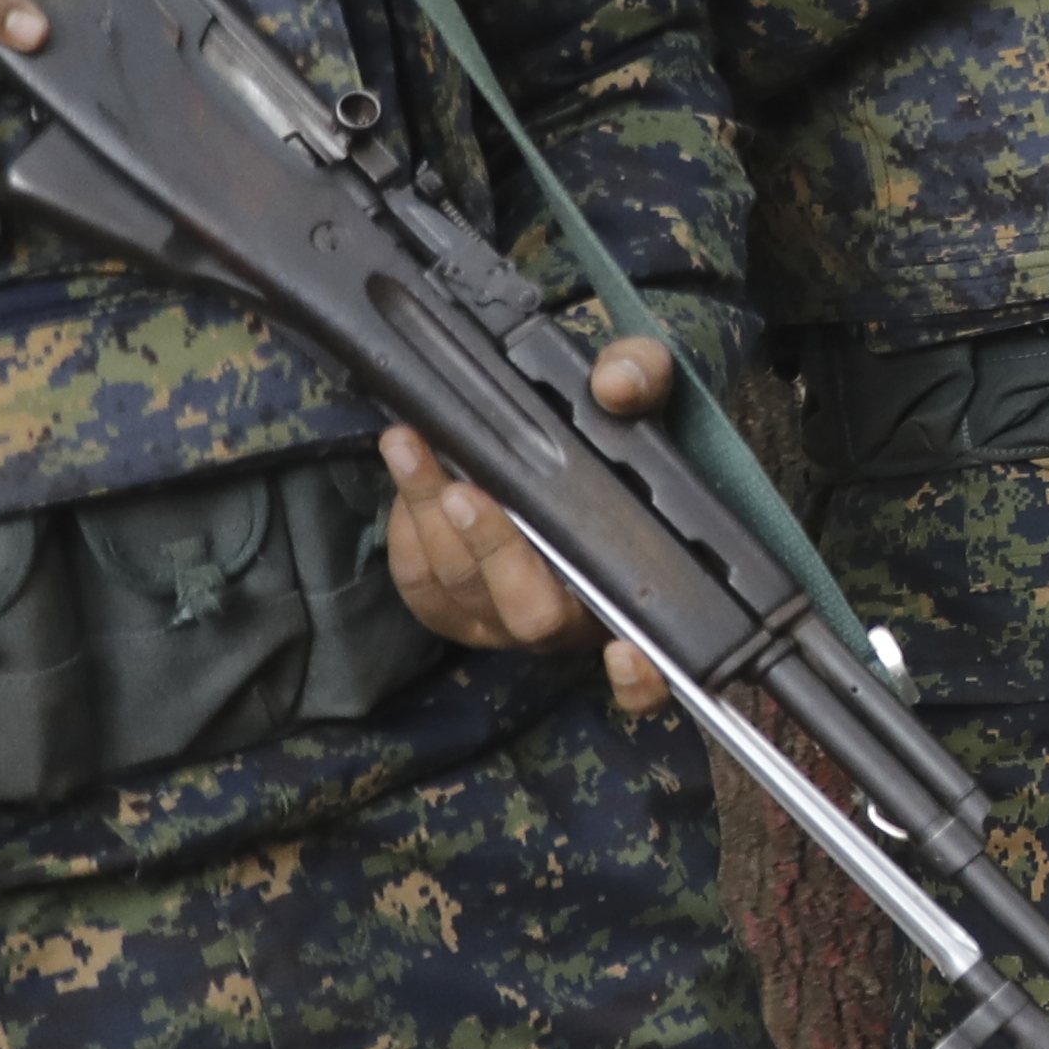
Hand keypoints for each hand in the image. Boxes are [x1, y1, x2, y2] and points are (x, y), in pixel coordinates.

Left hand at [382, 332, 674, 712]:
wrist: (564, 456)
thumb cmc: (614, 440)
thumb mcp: (642, 395)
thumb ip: (640, 378)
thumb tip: (618, 385)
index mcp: (631, 589)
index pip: (638, 649)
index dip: (637, 671)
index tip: (620, 646)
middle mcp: (569, 622)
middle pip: (529, 612)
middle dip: (492, 549)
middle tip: (463, 488)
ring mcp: (504, 622)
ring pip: (462, 591)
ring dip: (429, 521)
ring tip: (409, 447)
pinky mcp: (454, 611)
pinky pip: (421, 585)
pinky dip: (406, 531)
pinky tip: (407, 477)